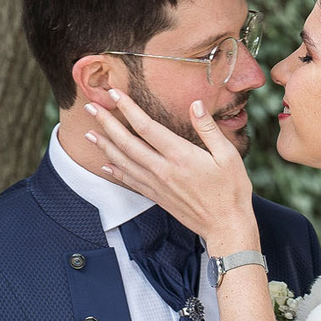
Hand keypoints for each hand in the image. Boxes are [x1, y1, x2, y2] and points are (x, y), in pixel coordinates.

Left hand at [85, 90, 257, 250]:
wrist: (226, 226)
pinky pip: (130, 181)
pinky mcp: (157, 197)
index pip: (146, 127)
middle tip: (90, 108)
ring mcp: (157, 185)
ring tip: (89, 133)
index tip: (114, 93)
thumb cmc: (232, 190)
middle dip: (106, 123)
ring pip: (123, 162)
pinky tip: (105, 164)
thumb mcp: (228, 155)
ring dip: (104, 146)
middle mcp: (163, 170)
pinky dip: (115, 171)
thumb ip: (208, 128)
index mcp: (180, 155)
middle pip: (126, 143)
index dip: (127, 108)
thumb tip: (195, 104)